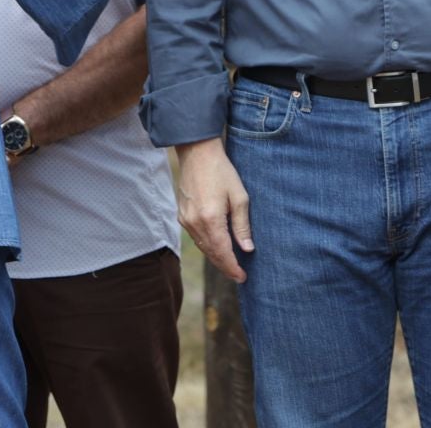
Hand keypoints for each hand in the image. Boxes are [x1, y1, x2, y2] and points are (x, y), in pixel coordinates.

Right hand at [177, 137, 253, 281]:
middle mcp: (194, 224)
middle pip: (211, 254)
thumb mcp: (239, 196)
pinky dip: (207, 245)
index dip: (233, 268)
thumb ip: (242, 225)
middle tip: (238, 276)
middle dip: (225, 267)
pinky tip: (217, 246)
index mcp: (210, 220)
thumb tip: (248, 249)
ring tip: (230, 264)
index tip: (242, 278)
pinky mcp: (182, 215)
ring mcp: (185, 220)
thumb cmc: (221, 171)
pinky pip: (195, 237)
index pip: (223, 253)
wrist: (197, 153)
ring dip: (216, 257)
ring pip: (202, 247)